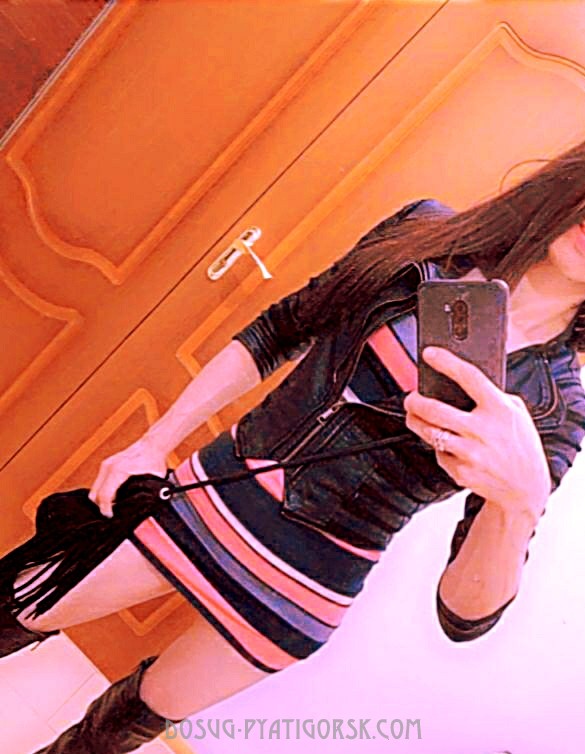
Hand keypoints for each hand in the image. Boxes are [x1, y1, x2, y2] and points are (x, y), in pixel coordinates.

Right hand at [88, 436, 168, 517]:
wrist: (153, 444)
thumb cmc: (154, 460)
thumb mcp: (153, 480)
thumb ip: (147, 494)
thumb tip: (144, 508)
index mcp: (118, 471)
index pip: (104, 496)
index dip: (106, 510)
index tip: (111, 518)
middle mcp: (108, 467)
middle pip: (94, 495)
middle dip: (101, 507)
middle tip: (111, 515)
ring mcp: (106, 465)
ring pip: (95, 489)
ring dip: (101, 500)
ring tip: (113, 508)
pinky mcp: (107, 465)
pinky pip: (99, 483)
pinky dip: (103, 492)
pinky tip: (114, 498)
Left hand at [403, 346, 550, 518]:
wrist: (525, 488)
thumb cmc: (521, 446)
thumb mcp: (517, 414)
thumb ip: (494, 397)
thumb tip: (464, 381)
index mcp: (499, 409)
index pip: (468, 377)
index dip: (446, 362)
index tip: (429, 353)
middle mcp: (482, 429)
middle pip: (435, 409)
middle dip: (415, 400)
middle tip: (410, 397)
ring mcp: (470, 452)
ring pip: (429, 431)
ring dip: (416, 421)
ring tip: (414, 415)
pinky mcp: (461, 471)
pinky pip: (439, 453)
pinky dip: (439, 448)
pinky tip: (446, 444)